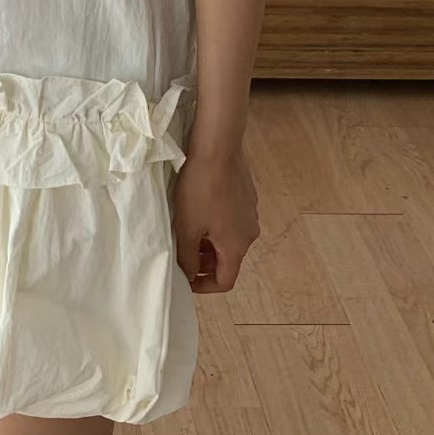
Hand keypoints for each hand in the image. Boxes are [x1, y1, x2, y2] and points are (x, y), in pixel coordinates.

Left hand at [173, 146, 259, 292]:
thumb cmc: (199, 189)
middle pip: (228, 260)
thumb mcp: (187, 228)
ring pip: (229, 239)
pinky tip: (200, 210)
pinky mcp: (248, 197)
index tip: (186, 280)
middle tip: (182, 255)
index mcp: (237, 246)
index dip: (204, 286)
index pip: (225, 281)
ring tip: (187, 232)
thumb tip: (189, 275)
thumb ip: (188, 257)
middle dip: (204, 263)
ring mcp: (251, 213)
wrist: (217, 148)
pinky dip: (216, 225)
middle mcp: (250, 233)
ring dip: (210, 243)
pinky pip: (232, 220)